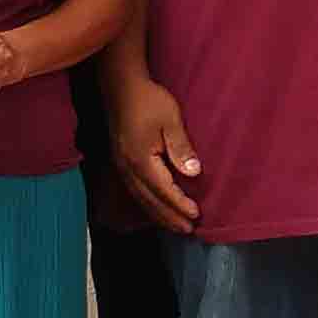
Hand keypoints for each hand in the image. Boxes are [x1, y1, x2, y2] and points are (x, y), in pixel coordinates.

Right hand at [115, 74, 203, 230]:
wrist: (121, 86)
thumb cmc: (149, 101)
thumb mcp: (171, 120)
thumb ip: (181, 148)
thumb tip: (193, 173)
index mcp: (141, 160)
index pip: (164, 190)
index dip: (180, 204)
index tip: (197, 215)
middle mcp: (128, 168)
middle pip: (150, 201)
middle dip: (169, 217)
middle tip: (187, 231)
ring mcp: (122, 166)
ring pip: (141, 198)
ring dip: (158, 214)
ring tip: (174, 225)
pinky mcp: (120, 162)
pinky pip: (135, 190)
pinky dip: (147, 204)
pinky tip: (155, 208)